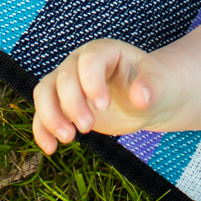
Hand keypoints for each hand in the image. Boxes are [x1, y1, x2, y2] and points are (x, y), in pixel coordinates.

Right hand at [31, 38, 170, 154]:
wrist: (146, 99)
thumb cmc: (152, 85)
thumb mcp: (158, 83)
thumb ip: (150, 87)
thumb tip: (140, 98)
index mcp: (104, 52)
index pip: (89, 60)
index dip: (91, 82)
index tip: (104, 106)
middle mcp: (80, 63)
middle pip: (64, 78)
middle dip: (72, 104)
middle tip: (88, 127)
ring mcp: (68, 83)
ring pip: (44, 92)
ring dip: (50, 116)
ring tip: (68, 138)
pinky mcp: (62, 104)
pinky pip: (42, 114)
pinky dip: (42, 130)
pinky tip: (51, 148)